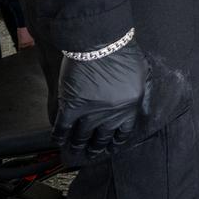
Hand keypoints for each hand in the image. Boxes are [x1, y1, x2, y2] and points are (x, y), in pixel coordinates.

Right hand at [54, 38, 150, 161]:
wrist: (102, 45)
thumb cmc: (124, 54)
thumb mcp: (140, 75)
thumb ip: (136, 92)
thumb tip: (134, 101)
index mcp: (130, 108)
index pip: (123, 132)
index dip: (116, 141)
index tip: (111, 146)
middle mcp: (111, 116)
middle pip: (102, 137)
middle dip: (96, 147)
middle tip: (92, 153)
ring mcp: (90, 114)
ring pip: (82, 136)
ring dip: (77, 144)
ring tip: (75, 149)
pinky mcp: (71, 108)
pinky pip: (63, 128)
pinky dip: (59, 135)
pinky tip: (57, 140)